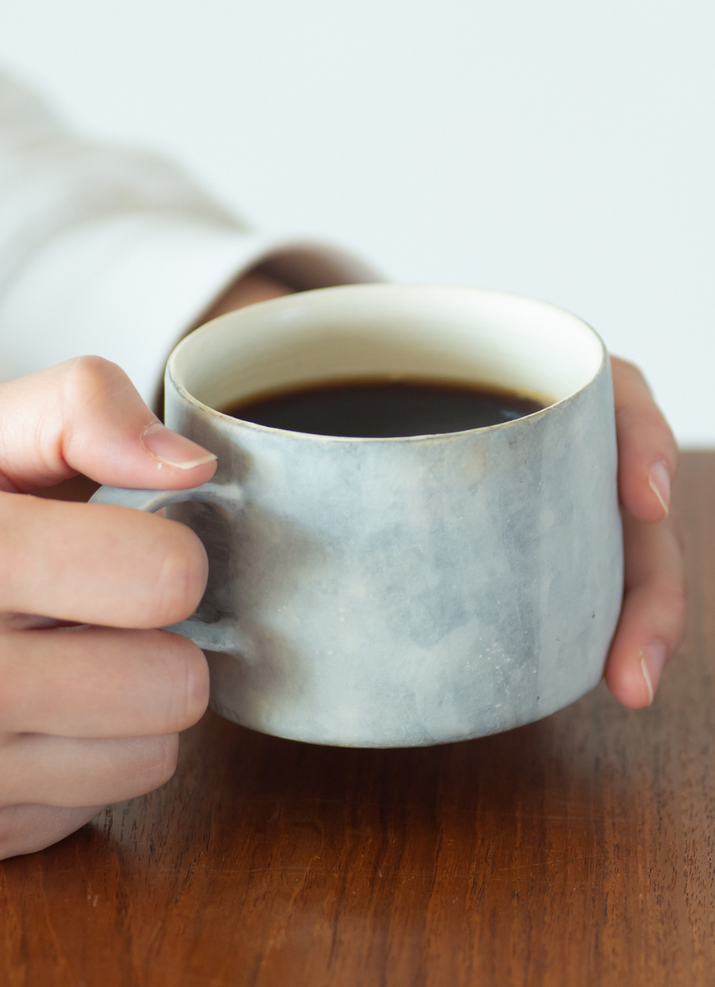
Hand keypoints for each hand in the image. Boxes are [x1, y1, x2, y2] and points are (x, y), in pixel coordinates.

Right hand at [0, 358, 214, 860]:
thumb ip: (82, 411)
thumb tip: (186, 467)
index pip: (162, 578)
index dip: (168, 554)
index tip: (134, 546)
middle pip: (172, 686)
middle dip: (163, 643)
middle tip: (100, 616)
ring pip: (148, 757)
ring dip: (128, 712)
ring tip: (62, 662)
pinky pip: (86, 810)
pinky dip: (74, 768)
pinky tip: (22, 720)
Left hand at [208, 276, 685, 705]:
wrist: (256, 413)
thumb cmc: (247, 388)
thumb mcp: (214, 365)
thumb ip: (123, 405)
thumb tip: (179, 469)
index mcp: (484, 363)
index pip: (599, 380)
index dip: (639, 430)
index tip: (642, 494)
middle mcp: (519, 428)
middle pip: (618, 483)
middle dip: (651, 571)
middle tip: (635, 662)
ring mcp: (517, 489)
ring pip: (607, 540)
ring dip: (637, 610)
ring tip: (627, 683)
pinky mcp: (501, 545)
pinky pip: (568, 579)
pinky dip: (592, 625)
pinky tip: (591, 675)